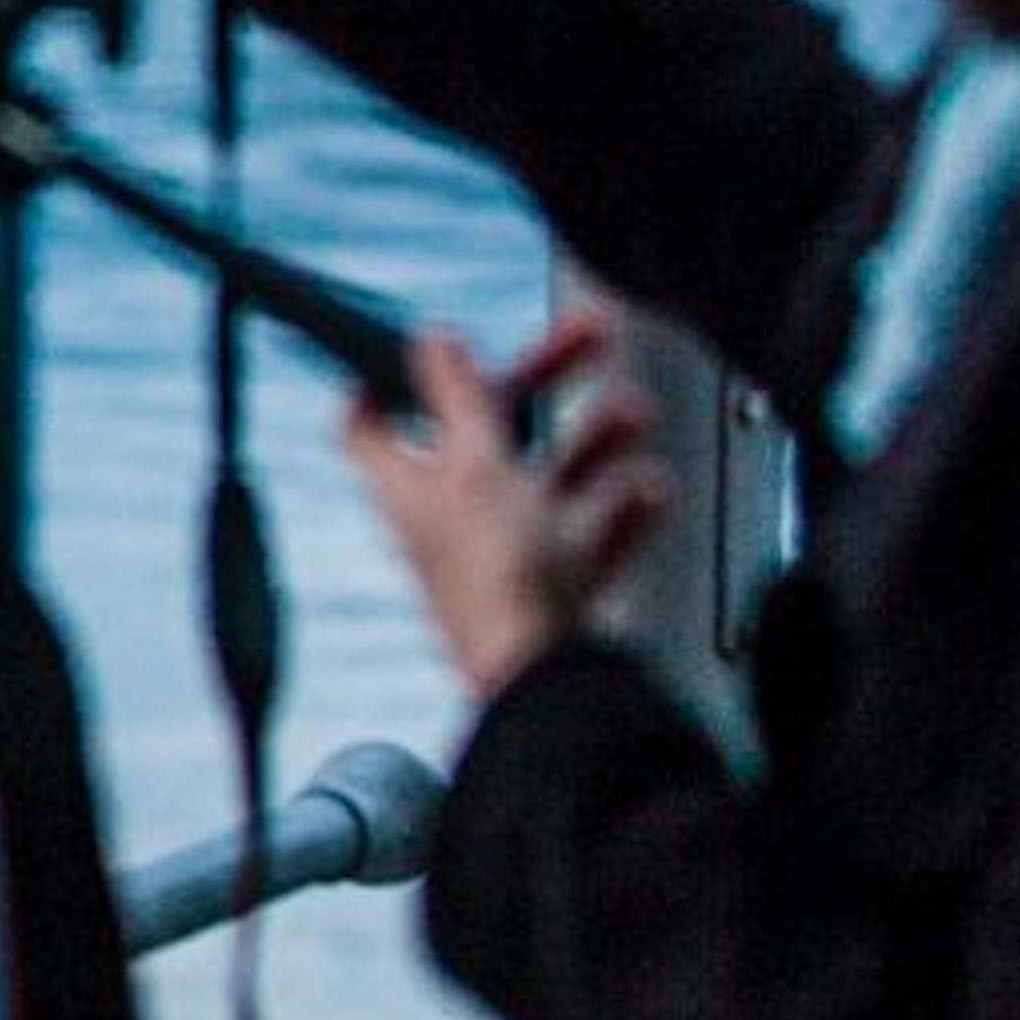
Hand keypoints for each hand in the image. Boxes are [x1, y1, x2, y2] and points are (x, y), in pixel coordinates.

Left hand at [343, 313, 674, 699]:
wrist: (548, 678)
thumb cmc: (497, 579)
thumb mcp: (476, 464)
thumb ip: (458, 398)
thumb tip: (432, 341)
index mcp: (408, 487)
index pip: (369, 421)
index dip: (383, 375)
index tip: (418, 344)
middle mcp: (446, 520)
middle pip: (483, 434)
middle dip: (539, 382)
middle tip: (586, 341)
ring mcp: (499, 556)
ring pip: (543, 482)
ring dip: (590, 442)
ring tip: (633, 413)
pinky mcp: (547, 592)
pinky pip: (585, 538)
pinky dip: (618, 511)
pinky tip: (650, 490)